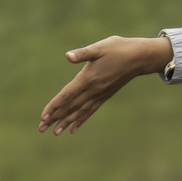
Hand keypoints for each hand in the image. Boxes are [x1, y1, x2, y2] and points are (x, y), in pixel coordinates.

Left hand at [39, 36, 171, 134]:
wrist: (140, 57)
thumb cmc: (119, 48)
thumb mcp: (100, 47)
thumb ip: (83, 53)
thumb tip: (68, 56)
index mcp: (88, 78)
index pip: (67, 95)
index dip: (54, 106)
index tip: (43, 117)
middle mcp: (93, 90)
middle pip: (71, 107)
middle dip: (55, 118)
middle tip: (41, 128)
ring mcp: (100, 94)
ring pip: (80, 111)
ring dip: (66, 122)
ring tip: (55, 133)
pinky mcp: (105, 95)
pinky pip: (90, 110)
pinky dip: (81, 119)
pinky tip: (74, 127)